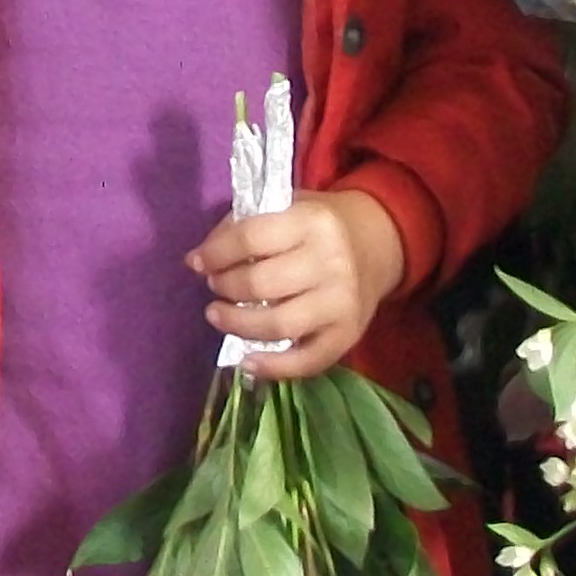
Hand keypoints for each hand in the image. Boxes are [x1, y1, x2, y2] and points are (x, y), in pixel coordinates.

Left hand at [188, 186, 406, 379]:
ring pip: (278, 325)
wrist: (378, 242)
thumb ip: (242, 227)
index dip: (215, 253)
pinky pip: (307, 361)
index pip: (250, 238)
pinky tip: (247, 361)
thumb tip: (198, 260)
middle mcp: (332, 261)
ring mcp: (342, 302)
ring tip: (218, 315)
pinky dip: (273, 367)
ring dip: (237, 324)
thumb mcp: (286, 207)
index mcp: (312, 221)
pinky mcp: (349, 334)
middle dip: (225, 287)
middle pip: (260, 284)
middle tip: (215, 286)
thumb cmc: (319, 225)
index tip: (197, 263)